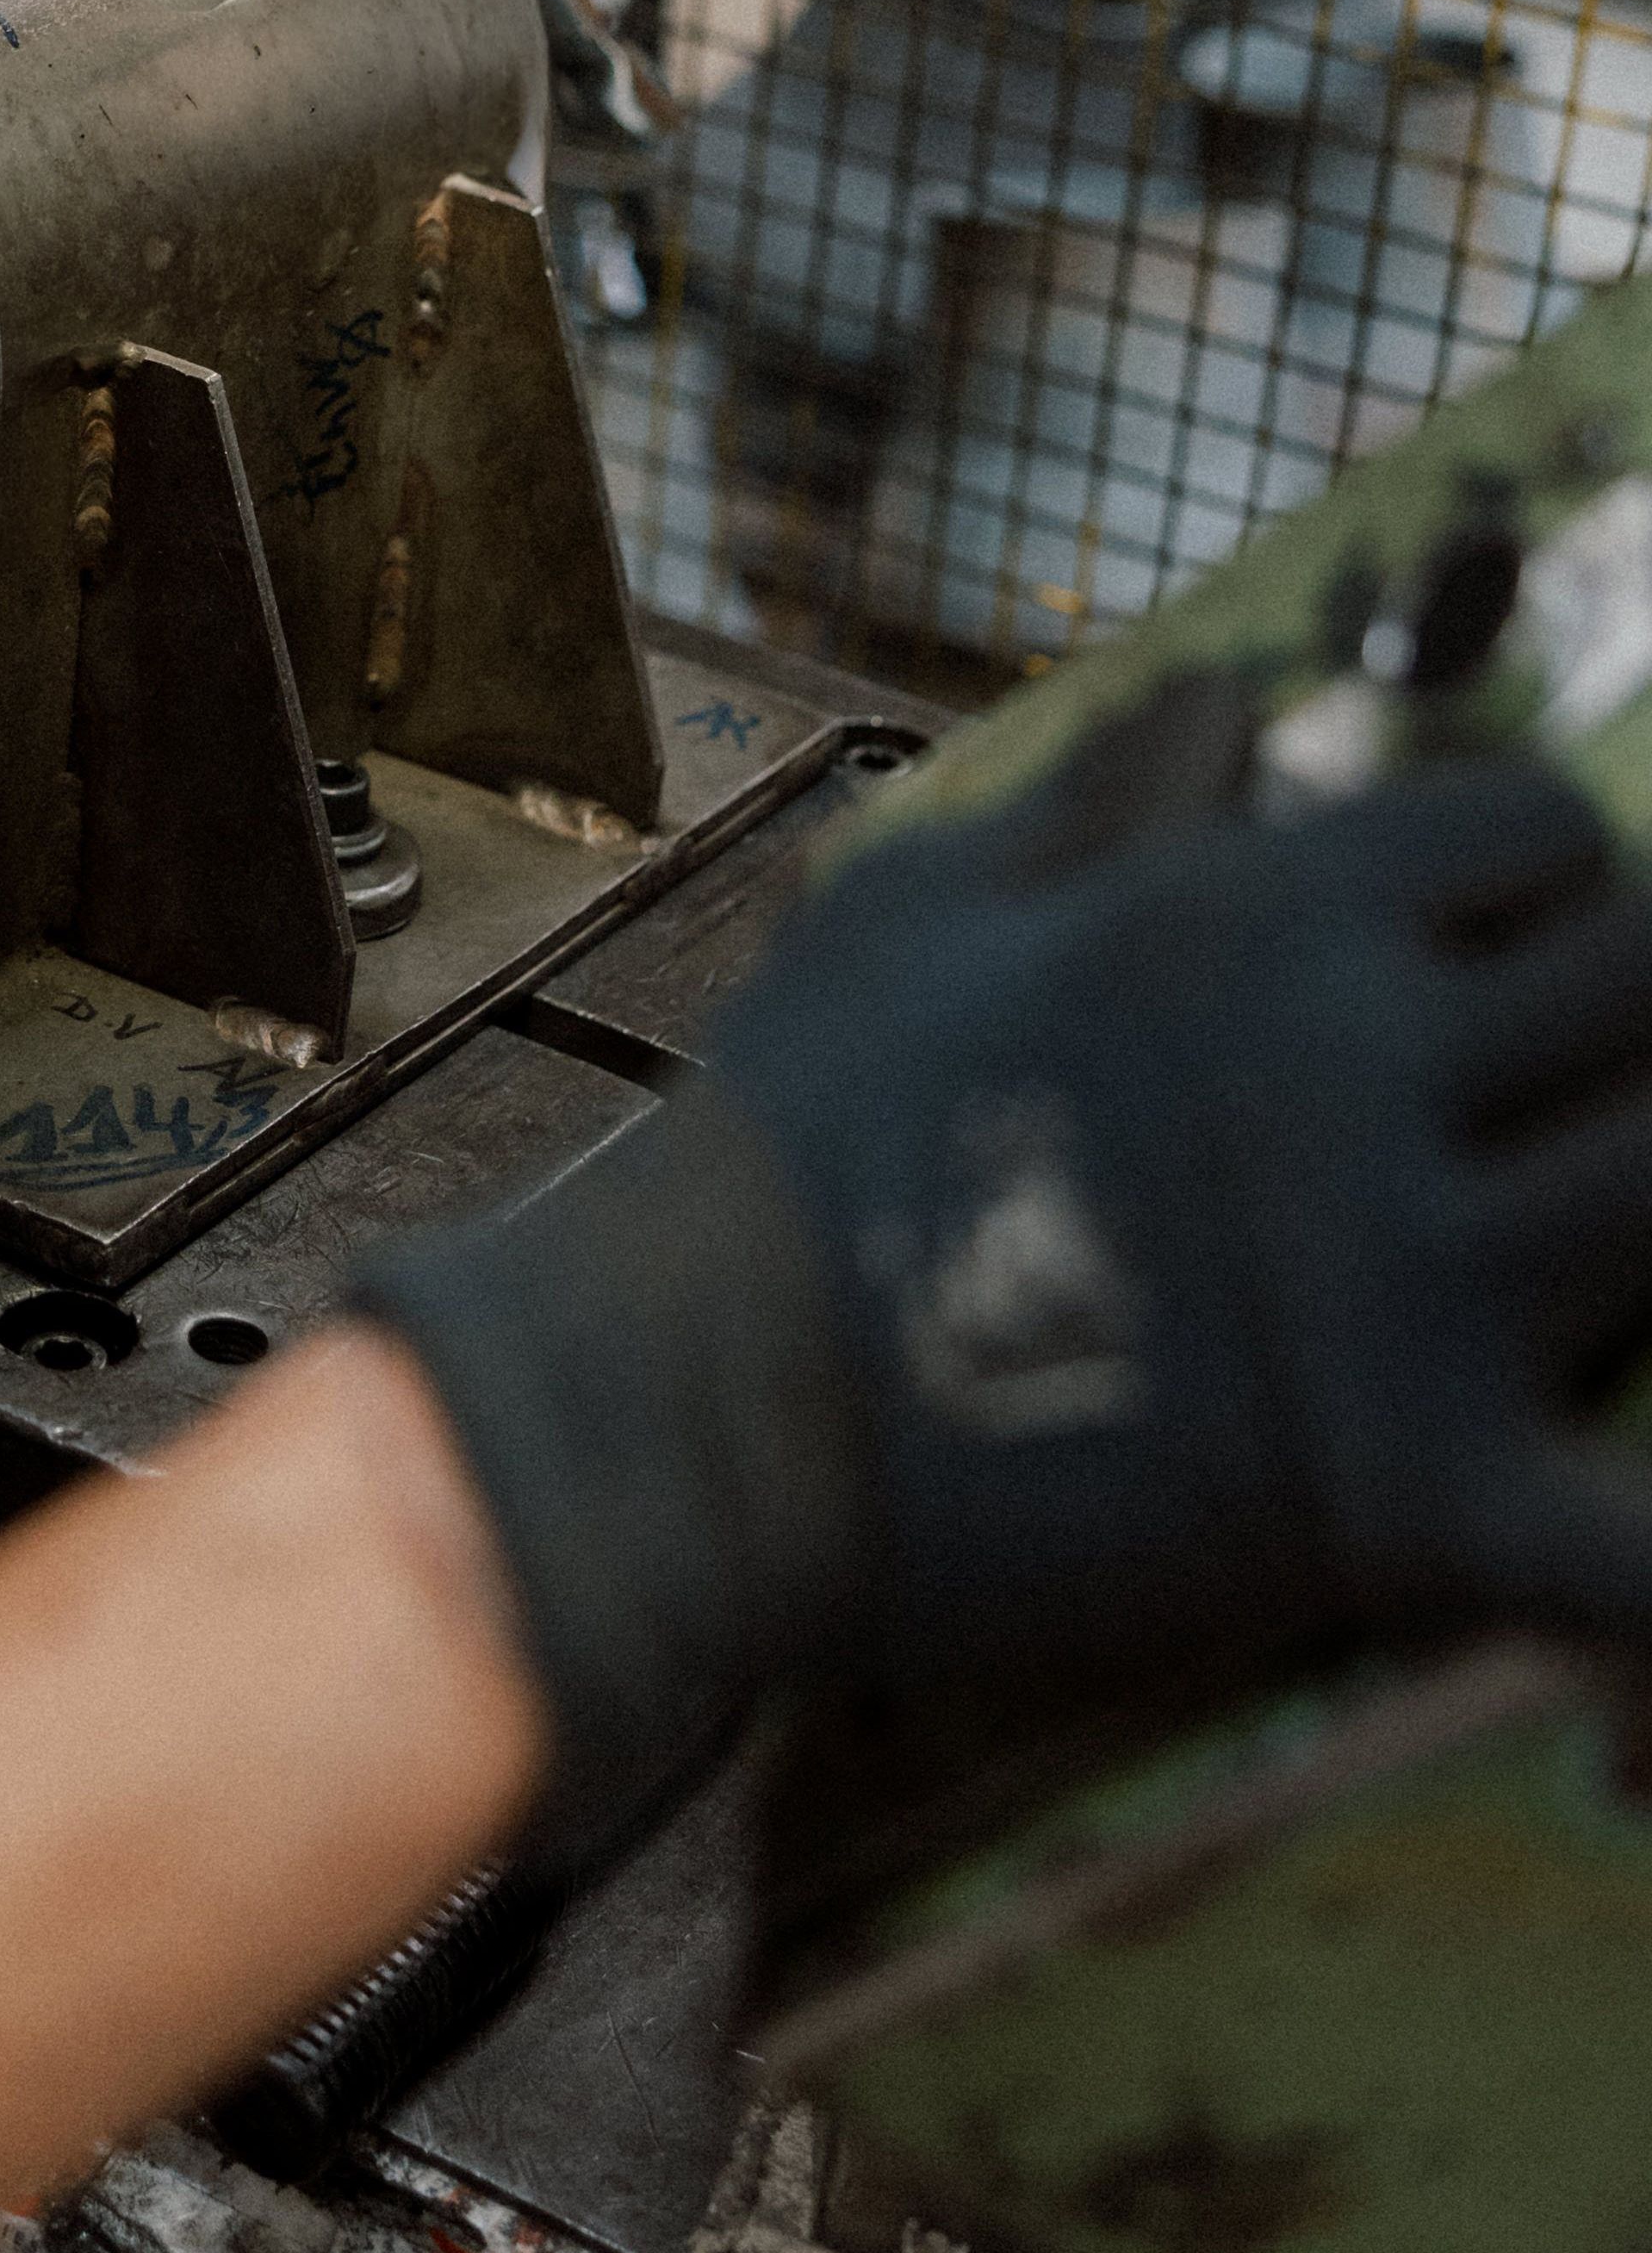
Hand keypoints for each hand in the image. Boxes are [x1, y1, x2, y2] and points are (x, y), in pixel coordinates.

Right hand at [355, 682, 1651, 1862]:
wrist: (695, 1405)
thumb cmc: (786, 1134)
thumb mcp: (920, 899)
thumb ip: (1108, 794)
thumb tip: (1232, 699)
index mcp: (1250, 916)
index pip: (1550, 838)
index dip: (1543, 879)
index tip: (1492, 943)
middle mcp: (1361, 1073)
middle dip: (1625, 1024)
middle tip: (1539, 1094)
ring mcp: (1409, 1294)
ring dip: (1646, 1217)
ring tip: (1548, 1252)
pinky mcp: (1417, 1510)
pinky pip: (1648, 1553)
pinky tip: (1619, 1520)